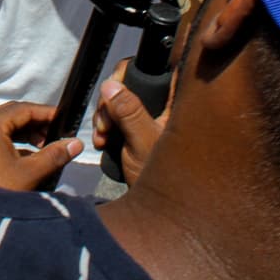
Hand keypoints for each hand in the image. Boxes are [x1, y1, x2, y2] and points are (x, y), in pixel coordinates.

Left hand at [0, 102, 83, 190]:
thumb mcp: (29, 173)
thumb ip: (54, 155)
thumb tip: (76, 143)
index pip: (23, 109)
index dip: (46, 113)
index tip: (64, 119)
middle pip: (13, 115)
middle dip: (36, 123)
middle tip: (56, 134)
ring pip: (4, 126)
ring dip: (26, 133)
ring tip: (45, 146)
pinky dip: (13, 142)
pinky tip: (29, 156)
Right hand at [92, 70, 166, 184]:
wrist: (156, 211)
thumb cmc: (164, 180)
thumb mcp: (142, 142)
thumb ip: (129, 112)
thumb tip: (111, 85)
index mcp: (176, 104)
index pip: (158, 69)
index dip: (132, 72)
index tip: (114, 89)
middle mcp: (166, 106)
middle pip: (131, 83)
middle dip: (110, 101)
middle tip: (105, 125)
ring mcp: (151, 118)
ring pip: (120, 100)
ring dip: (105, 117)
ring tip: (103, 138)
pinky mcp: (138, 128)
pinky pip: (116, 116)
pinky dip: (107, 126)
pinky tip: (103, 141)